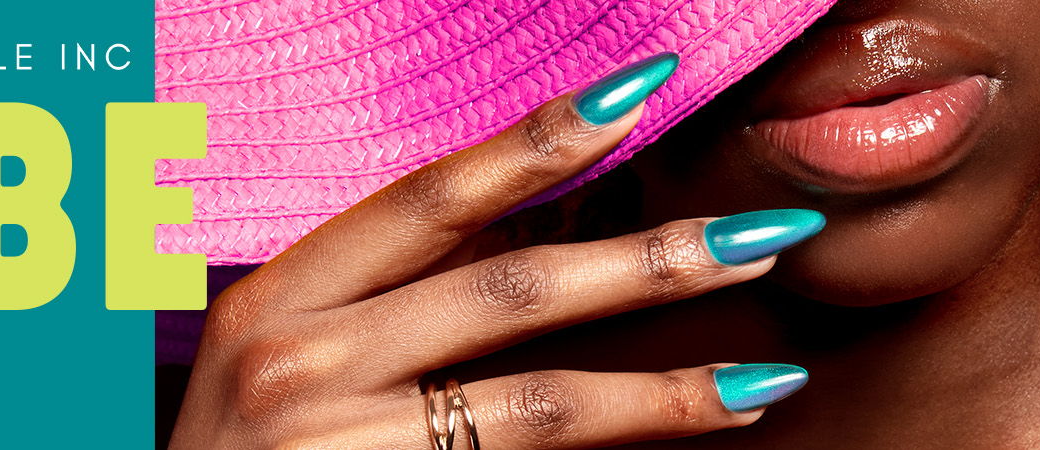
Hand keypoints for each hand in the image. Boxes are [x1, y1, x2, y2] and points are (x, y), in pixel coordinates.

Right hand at [170, 53, 823, 448]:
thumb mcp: (279, 356)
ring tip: (761, 379)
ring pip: (533, 405)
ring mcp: (332, 446)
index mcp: (274, 299)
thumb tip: (539, 230)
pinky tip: (680, 443)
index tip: (640, 93)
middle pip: (507, 291)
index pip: (429, 196)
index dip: (540, 140)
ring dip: (662, 392)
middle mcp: (297, 361)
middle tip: (764, 237)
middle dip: (651, 263)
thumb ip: (386, 297)